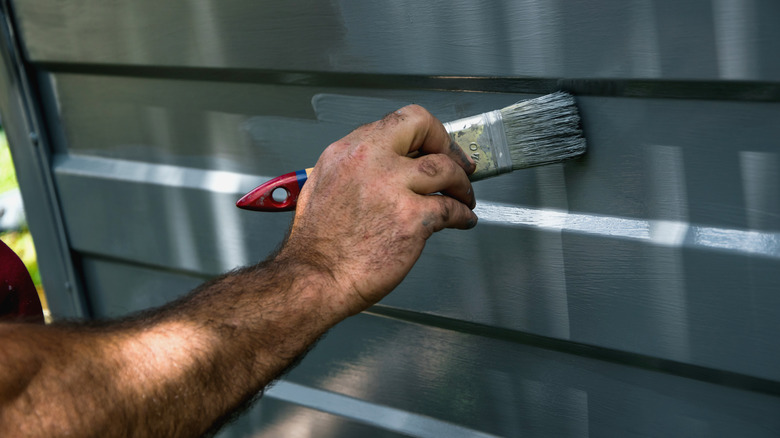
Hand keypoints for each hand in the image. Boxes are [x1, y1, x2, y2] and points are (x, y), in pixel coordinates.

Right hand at [278, 105, 477, 315]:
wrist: (316, 278)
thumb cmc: (318, 243)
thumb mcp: (324, 185)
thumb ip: (357, 168)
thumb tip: (391, 164)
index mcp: (348, 152)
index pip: (399, 121)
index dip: (426, 133)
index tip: (435, 146)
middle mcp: (369, 162)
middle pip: (425, 129)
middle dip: (449, 145)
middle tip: (460, 164)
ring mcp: (392, 189)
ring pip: (445, 169)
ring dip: (461, 184)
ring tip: (464, 197)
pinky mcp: (410, 219)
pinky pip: (450, 209)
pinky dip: (462, 215)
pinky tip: (462, 219)